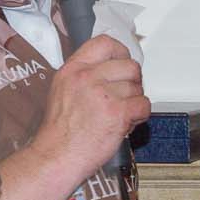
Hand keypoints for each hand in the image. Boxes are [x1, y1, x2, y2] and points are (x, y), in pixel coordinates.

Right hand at [34, 37, 148, 184]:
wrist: (57, 156)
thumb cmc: (60, 132)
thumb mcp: (62, 90)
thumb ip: (84, 75)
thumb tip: (110, 67)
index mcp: (72, 70)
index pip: (105, 43)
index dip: (120, 53)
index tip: (122, 63)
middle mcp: (87, 78)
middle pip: (129, 65)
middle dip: (132, 82)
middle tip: (125, 95)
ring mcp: (103, 94)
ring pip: (137, 87)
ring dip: (134, 102)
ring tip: (118, 115)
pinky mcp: (117, 113)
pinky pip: (143, 105)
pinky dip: (140, 116)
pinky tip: (126, 123)